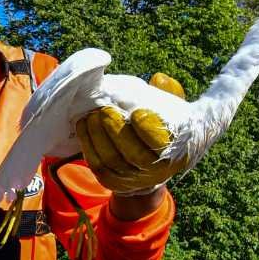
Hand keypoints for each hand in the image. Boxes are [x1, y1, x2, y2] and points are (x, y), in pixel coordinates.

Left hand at [76, 72, 187, 194]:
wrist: (151, 165)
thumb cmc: (162, 129)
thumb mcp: (173, 112)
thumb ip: (170, 93)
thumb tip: (158, 78)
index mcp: (174, 152)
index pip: (161, 143)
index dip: (149, 129)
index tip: (137, 112)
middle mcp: (153, 171)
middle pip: (133, 154)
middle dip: (116, 130)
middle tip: (105, 109)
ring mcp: (130, 179)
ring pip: (111, 159)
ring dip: (97, 135)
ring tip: (92, 115)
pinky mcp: (111, 181)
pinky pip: (97, 164)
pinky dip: (88, 143)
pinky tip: (84, 125)